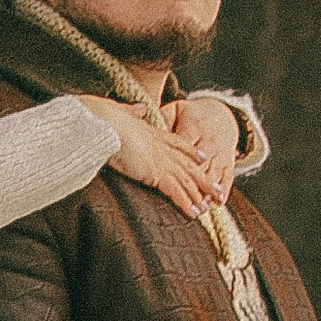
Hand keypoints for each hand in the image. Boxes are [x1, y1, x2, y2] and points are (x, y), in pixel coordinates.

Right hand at [96, 99, 228, 212]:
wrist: (103, 123)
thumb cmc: (104, 118)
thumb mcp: (121, 112)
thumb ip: (132, 112)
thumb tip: (140, 107)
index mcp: (153, 133)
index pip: (178, 143)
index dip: (191, 152)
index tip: (203, 158)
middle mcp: (161, 146)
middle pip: (188, 165)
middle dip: (203, 179)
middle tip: (216, 191)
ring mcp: (160, 159)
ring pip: (186, 180)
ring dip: (197, 196)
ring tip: (206, 209)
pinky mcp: (155, 172)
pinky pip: (175, 190)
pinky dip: (185, 202)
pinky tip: (193, 213)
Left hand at [174, 92, 243, 198]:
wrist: (220, 114)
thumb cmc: (191, 115)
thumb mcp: (177, 110)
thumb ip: (164, 118)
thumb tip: (150, 126)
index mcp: (194, 127)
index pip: (185, 146)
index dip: (179, 161)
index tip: (171, 175)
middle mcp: (209, 140)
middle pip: (201, 164)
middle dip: (195, 183)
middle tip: (189, 199)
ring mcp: (220, 152)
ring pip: (214, 172)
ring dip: (208, 190)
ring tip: (203, 206)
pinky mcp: (228, 161)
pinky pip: (228, 176)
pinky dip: (224, 189)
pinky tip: (219, 203)